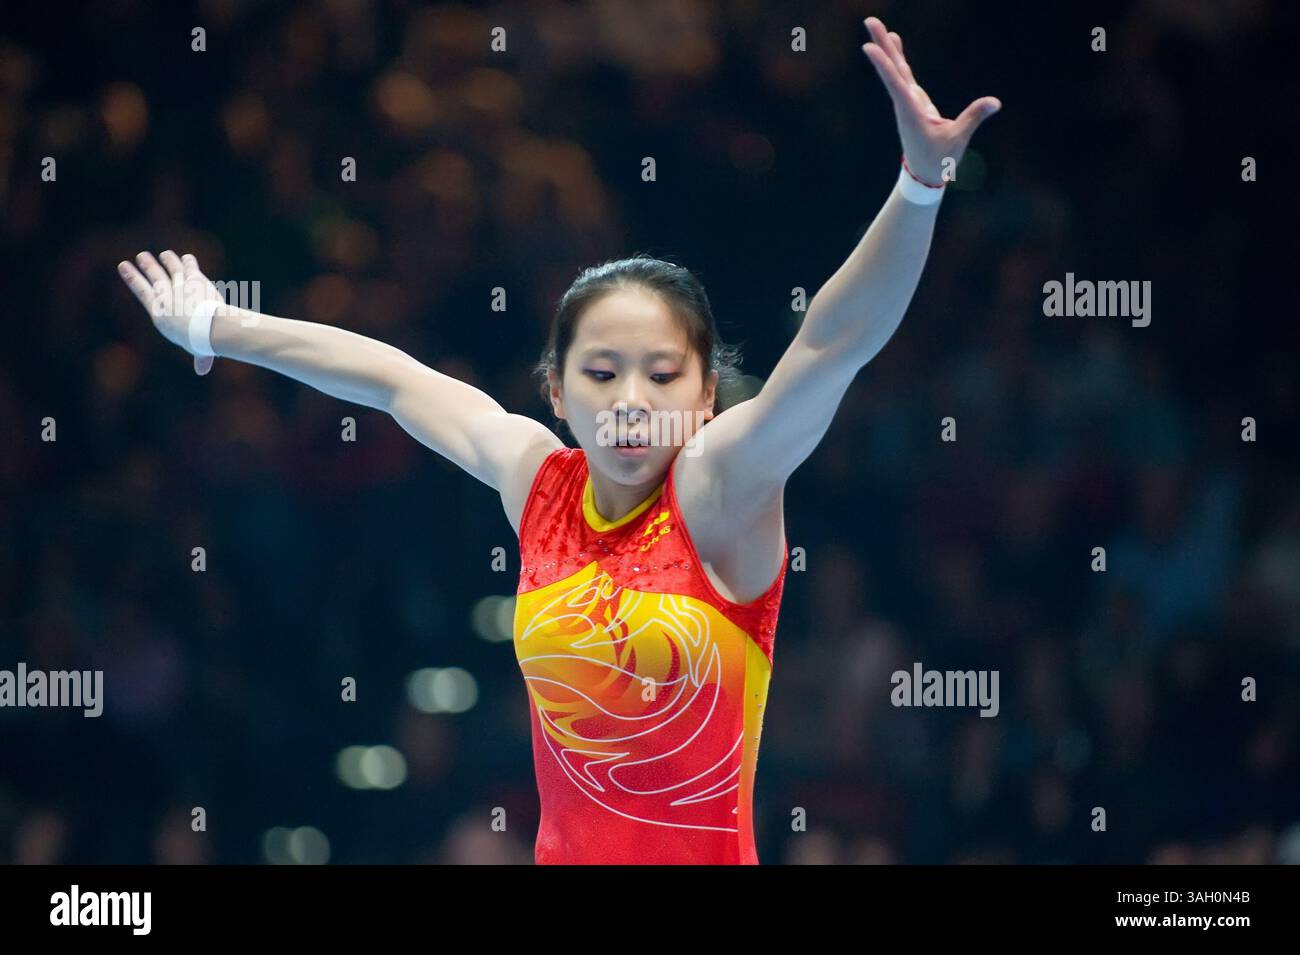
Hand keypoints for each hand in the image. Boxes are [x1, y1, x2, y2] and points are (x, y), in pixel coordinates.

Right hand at [117, 250, 223, 375]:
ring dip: (168, 261)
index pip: (142, 292)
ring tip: (164, 254)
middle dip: (148, 266)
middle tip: (140, 256)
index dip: (133, 278)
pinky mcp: (195, 279)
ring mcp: (180, 286)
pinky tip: (187, 257)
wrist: (207, 327)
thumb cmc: (200, 341)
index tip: (123, 266)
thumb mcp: (197, 350)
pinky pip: (190, 268)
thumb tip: (202, 370)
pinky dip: (189, 262)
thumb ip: (201, 357)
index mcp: (160, 313)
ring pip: (171, 269)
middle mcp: (167, 297)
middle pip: (155, 278)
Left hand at [861, 16, 1000, 185]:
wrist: (924, 175)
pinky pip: (902, 75)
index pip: (896, 84)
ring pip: (896, 70)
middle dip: (881, 46)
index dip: (884, 65)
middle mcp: (905, 103)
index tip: (869, 48)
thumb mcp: (957, 139)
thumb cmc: (938, 160)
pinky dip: (897, 58)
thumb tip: (994, 102)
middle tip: (869, 22)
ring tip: (877, 27)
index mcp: (911, 112)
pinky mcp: (913, 101)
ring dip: (887, 48)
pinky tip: (892, 43)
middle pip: (892, 70)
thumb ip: (973, 118)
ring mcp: (908, 101)